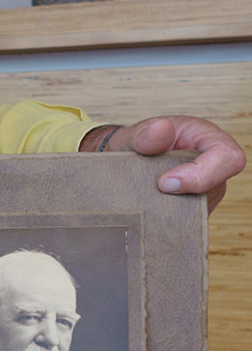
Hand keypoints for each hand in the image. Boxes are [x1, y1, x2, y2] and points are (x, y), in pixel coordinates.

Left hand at [80, 116, 244, 212]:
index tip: (165, 182)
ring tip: (146, 198)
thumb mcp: (134, 135)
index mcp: (207, 139)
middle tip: (150, 192)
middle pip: (213, 191)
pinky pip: (186, 223)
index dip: (202, 174)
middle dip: (179, 197)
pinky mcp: (192, 212)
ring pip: (198, 212)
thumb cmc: (136, 144)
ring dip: (169, 209)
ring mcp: (205, 193)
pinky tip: (149, 211)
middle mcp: (212, 168)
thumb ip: (145, 133)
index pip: (228, 158)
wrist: (122, 164)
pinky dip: (166, 219)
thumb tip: (161, 128)